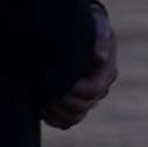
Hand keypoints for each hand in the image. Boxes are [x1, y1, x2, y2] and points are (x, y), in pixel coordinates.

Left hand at [44, 5, 118, 130]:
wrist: (77, 31)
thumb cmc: (86, 26)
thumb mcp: (95, 24)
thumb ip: (99, 37)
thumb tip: (100, 57)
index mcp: (107, 72)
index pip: (93, 91)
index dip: (72, 89)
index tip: (52, 80)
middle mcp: (100, 89)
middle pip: (82, 107)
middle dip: (61, 101)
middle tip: (41, 90)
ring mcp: (87, 99)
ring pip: (74, 118)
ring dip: (56, 112)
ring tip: (40, 100)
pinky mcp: (74, 105)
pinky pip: (66, 122)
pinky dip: (53, 119)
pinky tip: (41, 107)